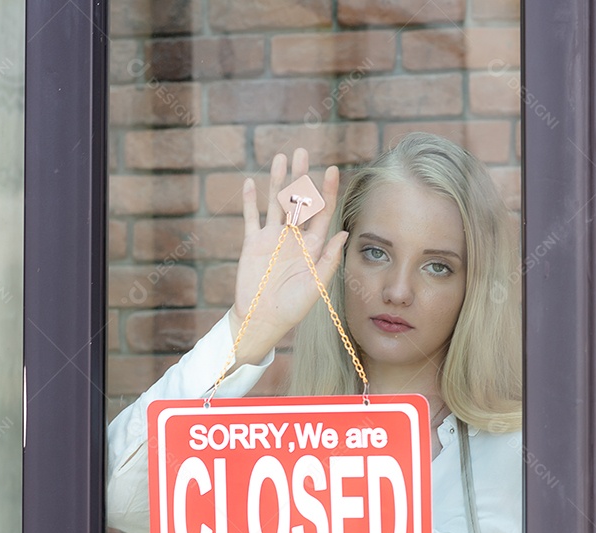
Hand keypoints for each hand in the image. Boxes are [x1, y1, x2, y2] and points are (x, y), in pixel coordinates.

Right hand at [228, 148, 348, 363]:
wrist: (263, 319)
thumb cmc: (293, 306)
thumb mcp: (316, 284)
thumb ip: (329, 258)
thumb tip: (344, 232)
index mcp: (313, 245)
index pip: (322, 212)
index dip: (327, 191)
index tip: (331, 170)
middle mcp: (293, 237)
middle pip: (298, 200)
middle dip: (300, 176)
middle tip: (302, 151)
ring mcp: (272, 238)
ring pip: (275, 202)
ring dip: (277, 180)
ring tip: (280, 157)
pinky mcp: (252, 243)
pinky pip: (251, 218)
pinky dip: (250, 201)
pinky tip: (251, 183)